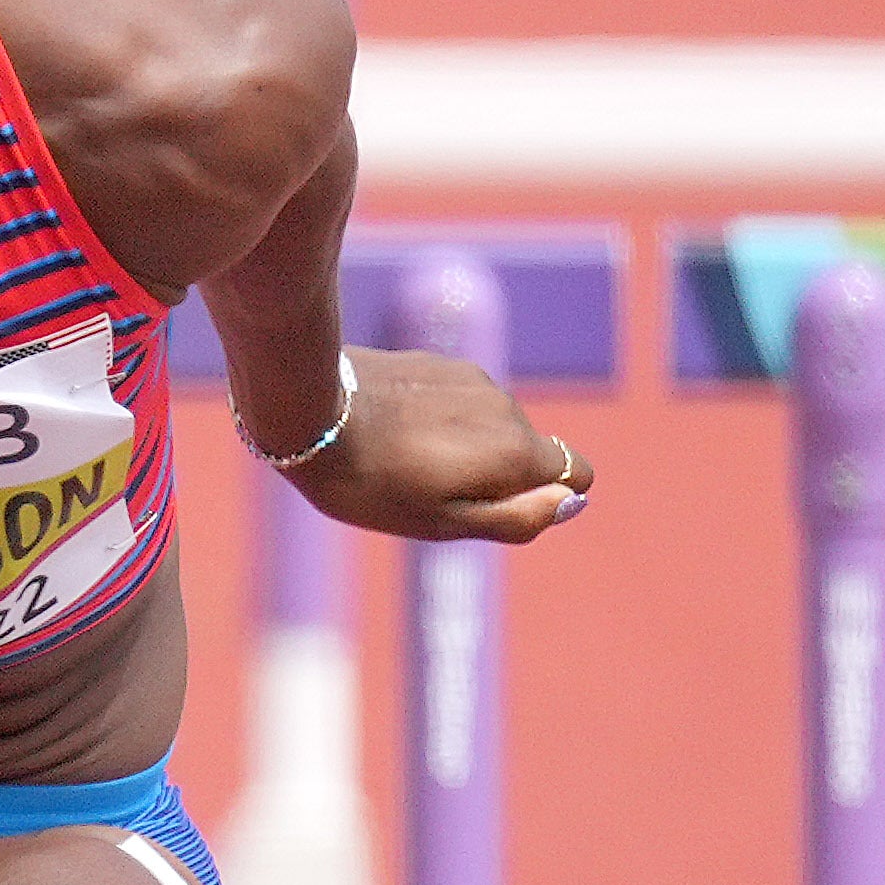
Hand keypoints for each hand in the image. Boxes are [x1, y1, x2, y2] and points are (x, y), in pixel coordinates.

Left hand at [283, 348, 594, 545]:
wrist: (307, 408)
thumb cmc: (370, 481)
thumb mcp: (442, 521)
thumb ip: (516, 517)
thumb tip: (569, 502)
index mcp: (517, 450)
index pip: (577, 473)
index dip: (545, 498)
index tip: (488, 507)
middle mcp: (507, 408)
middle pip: (529, 452)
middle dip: (496, 476)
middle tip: (428, 491)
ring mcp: (473, 379)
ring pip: (491, 426)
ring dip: (464, 447)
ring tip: (401, 459)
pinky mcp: (438, 363)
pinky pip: (460, 403)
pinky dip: (438, 421)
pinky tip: (389, 428)